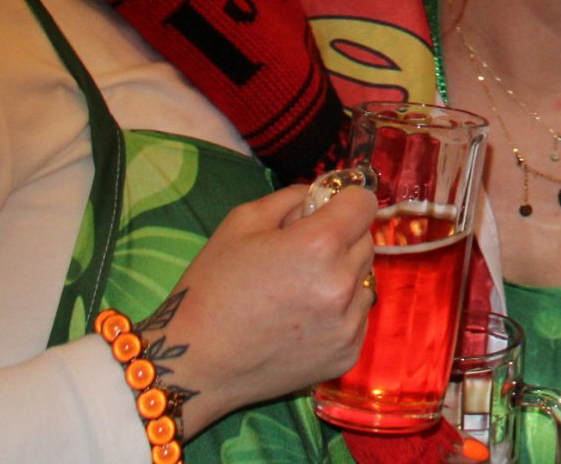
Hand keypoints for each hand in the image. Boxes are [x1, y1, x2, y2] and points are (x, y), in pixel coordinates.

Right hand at [136, 180, 376, 438]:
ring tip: (299, 291)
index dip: (346, 201)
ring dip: (342, 276)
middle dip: (340, 239)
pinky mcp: (347, 354)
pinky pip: (357, 316)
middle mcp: (343, 283)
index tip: (328, 210)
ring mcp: (348, 324)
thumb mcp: (242, 222)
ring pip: (364, 279)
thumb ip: (291, 198)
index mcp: (319, 244)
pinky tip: (302, 320)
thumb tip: (323, 196)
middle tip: (299, 255)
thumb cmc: (212, 287)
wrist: (196, 363)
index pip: (364, 204)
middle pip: (364, 241)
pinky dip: (339, 312)